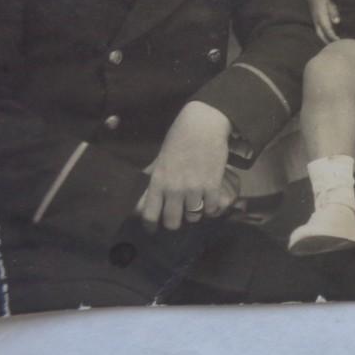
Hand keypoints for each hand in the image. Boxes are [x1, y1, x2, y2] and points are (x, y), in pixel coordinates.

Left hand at [136, 101, 234, 231]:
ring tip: (196, 203)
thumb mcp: (161, 159)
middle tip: (179, 215)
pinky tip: (209, 198)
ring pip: (193, 217)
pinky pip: (211, 208)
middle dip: (175, 222)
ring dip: (195, 213)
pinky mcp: (212, 185)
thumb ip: (153, 179)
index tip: (154, 229)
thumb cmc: (179, 138)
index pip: (150, 215)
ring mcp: (194, 188)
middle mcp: (174, 189)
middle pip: (172, 222)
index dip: (151, 226)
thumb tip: (142, 196)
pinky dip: (211, 207)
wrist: (203, 125)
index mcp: (158, 181)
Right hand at [310, 0, 340, 42]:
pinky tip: (328, 38)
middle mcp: (317, 23)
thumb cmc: (325, 2)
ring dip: (324, 40)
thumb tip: (337, 22)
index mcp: (322, 20)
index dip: (333, 37)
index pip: (328, 31)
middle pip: (321, 36)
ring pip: (319, 34)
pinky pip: (319, 31)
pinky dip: (323, 36)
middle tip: (334, 47)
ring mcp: (315, 23)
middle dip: (327, 42)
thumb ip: (334, 14)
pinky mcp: (316, 22)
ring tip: (331, 45)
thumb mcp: (331, 6)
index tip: (338, 42)